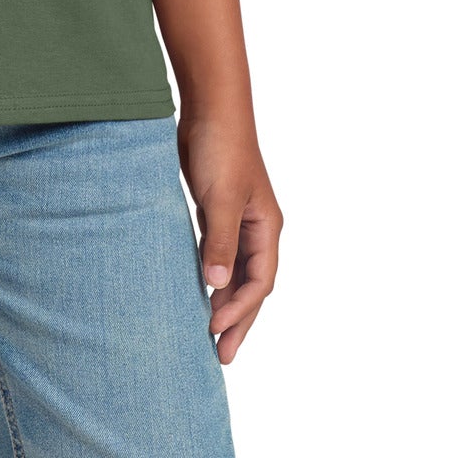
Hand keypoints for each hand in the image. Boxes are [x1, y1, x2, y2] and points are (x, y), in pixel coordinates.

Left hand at [176, 112, 282, 363]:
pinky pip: (217, 254)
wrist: (209, 108)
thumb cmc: (221, 148)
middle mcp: (256, 228)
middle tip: (222, 356)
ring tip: (209, 335)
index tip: (215, 330)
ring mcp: (237, 220)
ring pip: (234, 272)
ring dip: (224, 302)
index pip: (259, 281)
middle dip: (238, 320)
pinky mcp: (216, 210)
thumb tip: (216, 286)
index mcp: (267, 227)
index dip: (240, 309)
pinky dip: (210, 276)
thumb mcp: (220, 198)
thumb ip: (219, 241)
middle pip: (251, 284)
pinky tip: (197, 291)